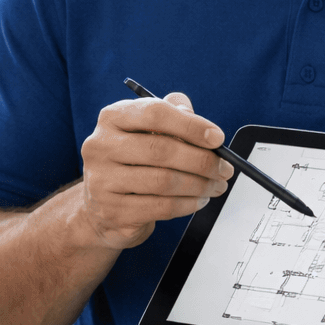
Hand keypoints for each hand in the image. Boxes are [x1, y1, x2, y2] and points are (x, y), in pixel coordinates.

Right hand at [77, 91, 232, 249]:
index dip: (191, 125)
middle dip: (203, 160)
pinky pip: (161, 207)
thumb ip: (174, 116)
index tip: (217, 138)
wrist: (102, 206)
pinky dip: (187, 204)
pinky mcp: (112, 211)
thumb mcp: (147, 132)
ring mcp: (102, 180)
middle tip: (225, 168)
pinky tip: (198, 199)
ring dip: (200, 184)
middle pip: (161, 150)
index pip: (154, 113)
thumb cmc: (132, 162)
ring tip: (216, 185)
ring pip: (164, 181)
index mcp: (111, 118)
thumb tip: (201, 124)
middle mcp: (100, 145)